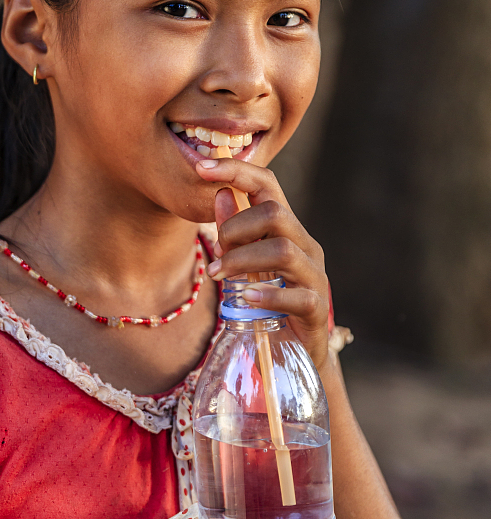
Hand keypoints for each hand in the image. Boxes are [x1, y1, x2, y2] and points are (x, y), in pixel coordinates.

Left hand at [196, 156, 330, 368]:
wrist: (295, 350)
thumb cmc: (267, 302)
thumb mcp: (245, 265)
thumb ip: (234, 232)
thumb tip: (217, 194)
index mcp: (287, 230)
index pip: (267, 185)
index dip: (236, 171)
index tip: (201, 168)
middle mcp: (305, 246)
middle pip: (275, 214)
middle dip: (236, 229)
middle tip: (216, 255)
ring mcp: (314, 276)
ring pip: (282, 249)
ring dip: (242, 260)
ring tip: (221, 276)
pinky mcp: (316, 307)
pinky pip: (296, 295)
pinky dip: (267, 293)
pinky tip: (245, 298)